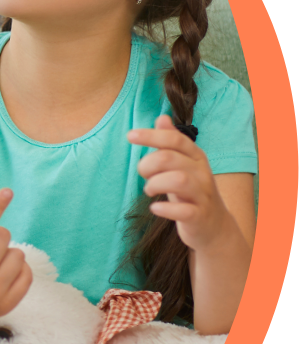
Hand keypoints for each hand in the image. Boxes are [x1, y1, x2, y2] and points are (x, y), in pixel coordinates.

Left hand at [128, 114, 232, 251]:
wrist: (214, 225)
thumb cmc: (191, 191)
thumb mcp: (183, 164)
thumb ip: (171, 142)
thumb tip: (162, 117)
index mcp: (196, 157)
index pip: (175, 139)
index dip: (151, 135)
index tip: (130, 135)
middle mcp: (202, 173)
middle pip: (170, 158)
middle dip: (147, 164)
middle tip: (144, 175)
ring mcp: (202, 195)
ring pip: (179, 180)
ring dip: (155, 184)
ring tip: (150, 190)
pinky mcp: (199, 216)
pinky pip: (183, 210)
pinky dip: (164, 209)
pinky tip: (155, 208)